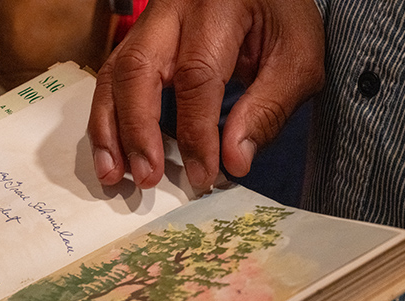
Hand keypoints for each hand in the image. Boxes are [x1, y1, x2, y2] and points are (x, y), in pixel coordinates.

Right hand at [87, 0, 324, 188]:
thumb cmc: (280, 19)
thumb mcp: (297, 59)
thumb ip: (268, 108)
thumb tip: (234, 160)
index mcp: (217, 8)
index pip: (196, 76)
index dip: (196, 132)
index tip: (202, 175)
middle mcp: (172, 10)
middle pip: (137, 70)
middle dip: (137, 131)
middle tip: (147, 178)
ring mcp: (147, 23)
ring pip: (113, 75)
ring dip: (108, 130)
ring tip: (113, 173)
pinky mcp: (136, 40)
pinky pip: (110, 79)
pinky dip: (107, 120)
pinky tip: (111, 154)